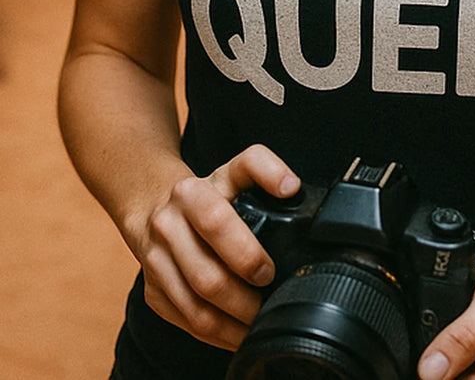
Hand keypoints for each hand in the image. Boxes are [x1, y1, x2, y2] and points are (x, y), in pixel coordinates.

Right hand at [136, 144, 299, 351]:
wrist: (154, 208)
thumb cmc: (206, 194)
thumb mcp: (233, 171)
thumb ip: (263, 169)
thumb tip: (291, 187)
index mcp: (191, 195)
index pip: (215, 222)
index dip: (246, 252)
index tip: (269, 268)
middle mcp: (168, 229)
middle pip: (208, 277)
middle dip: (245, 298)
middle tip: (269, 296)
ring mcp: (156, 264)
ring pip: (197, 308)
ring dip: (234, 323)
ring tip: (259, 320)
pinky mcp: (153, 293)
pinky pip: (188, 324)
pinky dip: (219, 335)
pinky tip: (239, 331)